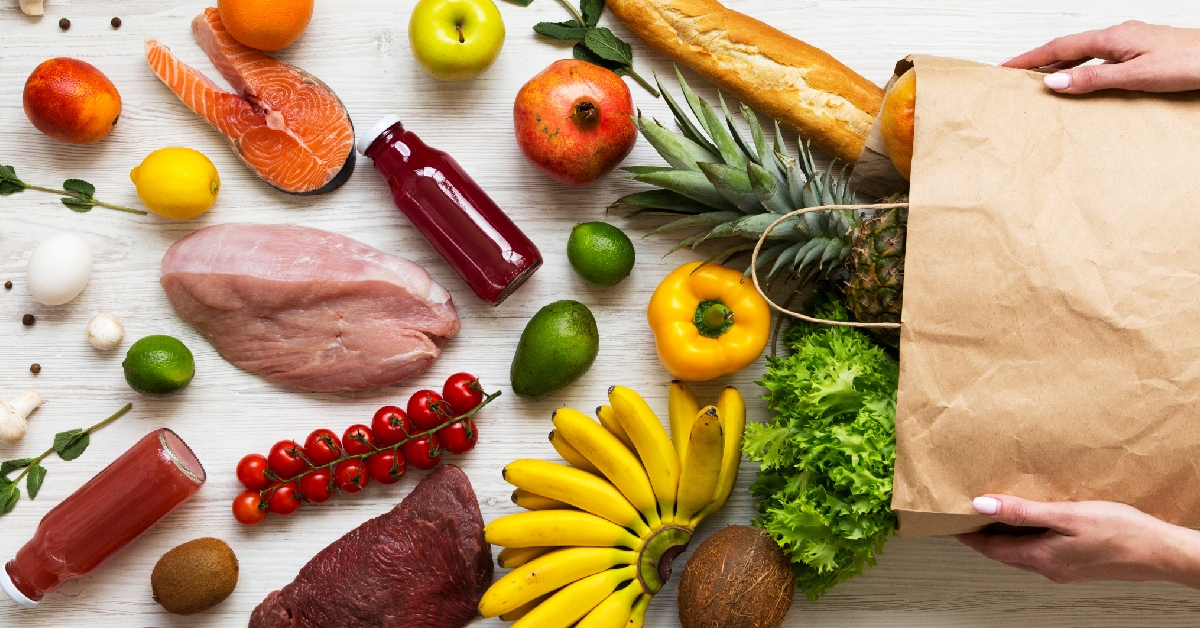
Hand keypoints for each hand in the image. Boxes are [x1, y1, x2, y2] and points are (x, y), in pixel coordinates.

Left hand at [955, 495, 1199, 586]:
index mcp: (1040, 557)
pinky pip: (1041, 552)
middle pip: (1003, 553)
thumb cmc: (1120, 533)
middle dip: (982, 537)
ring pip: (1022, 554)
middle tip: (965, 518)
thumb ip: (1023, 511)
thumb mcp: (1066, 515)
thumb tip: (983, 506)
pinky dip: (1027, 539)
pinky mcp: (1077, 566)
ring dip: (1005, 538)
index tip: (949, 523)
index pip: (990, 548)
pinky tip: (1034, 525)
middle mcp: (1048, 568)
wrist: (1160, 553)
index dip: (968, 535)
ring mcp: (1064, 570)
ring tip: (994, 517)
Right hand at [1003, 21, 1199, 93]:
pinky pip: (1101, 57)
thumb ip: (1093, 79)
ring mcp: (1132, 41)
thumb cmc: (1189, 62)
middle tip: (1016, 72)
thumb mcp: (1135, 75)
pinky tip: (1084, 76)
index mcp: (1113, 38)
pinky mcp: (1142, 51)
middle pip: (1069, 46)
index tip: (1007, 66)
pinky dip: (1082, 66)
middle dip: (1040, 59)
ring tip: (1042, 77)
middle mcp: (1120, 36)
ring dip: (1061, 63)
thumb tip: (1054, 82)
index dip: (1031, 57)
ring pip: (1085, 52)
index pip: (1060, 47)